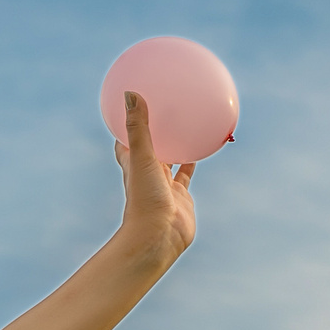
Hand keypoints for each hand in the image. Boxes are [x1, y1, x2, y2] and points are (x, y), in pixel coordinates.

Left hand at [113, 90, 196, 263]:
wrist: (159, 237)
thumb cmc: (145, 198)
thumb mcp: (142, 158)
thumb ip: (138, 128)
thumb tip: (130, 93)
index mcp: (132, 164)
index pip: (125, 141)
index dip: (125, 125)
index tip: (130, 106)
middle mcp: (146, 173)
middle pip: (148, 148)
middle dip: (152, 132)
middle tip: (162, 109)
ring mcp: (163, 185)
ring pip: (169, 160)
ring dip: (174, 145)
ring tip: (184, 122)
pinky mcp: (181, 196)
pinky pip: (188, 173)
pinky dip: (194, 160)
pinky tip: (204, 144)